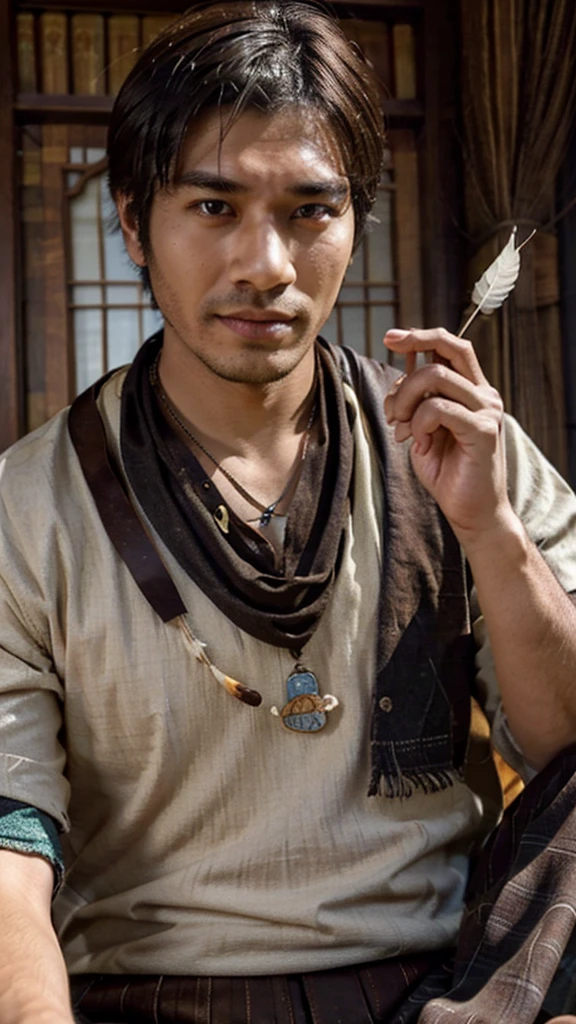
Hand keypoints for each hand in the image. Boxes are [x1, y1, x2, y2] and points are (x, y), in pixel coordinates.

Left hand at [383, 327, 513, 544]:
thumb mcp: (423, 427)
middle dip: (404, 378)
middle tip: (393, 414)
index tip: (389, 338)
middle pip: (442, 353)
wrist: (471, 512)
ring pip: (435, 377)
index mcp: (473, 389)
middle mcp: (484, 394)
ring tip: (403, 431)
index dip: (420, 335)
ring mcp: (487, 409)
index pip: (451, 345)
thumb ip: (418, 397)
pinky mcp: (482, 429)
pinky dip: (419, 424)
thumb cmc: (447, 472)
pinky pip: (438, 408)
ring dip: (406, 402)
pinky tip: (420, 445)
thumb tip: (403, 364)